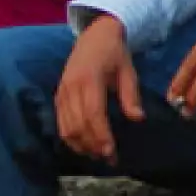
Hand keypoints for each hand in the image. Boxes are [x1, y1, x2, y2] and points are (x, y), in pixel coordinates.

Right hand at [55, 16, 144, 162]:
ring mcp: (62, 91)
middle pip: (77, 124)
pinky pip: (60, 121)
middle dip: (92, 145)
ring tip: (97, 155)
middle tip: (109, 160)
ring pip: (65, 126)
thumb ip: (131, 95)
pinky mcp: (59, 95)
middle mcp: (71, 87)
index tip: (111, 152)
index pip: (93, 113)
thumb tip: (137, 119)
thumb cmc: (114, 53)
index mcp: (89, 79)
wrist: (94, 35)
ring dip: (80, 144)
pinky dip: (70, 137)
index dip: (101, 135)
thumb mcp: (128, 71)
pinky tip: (83, 145)